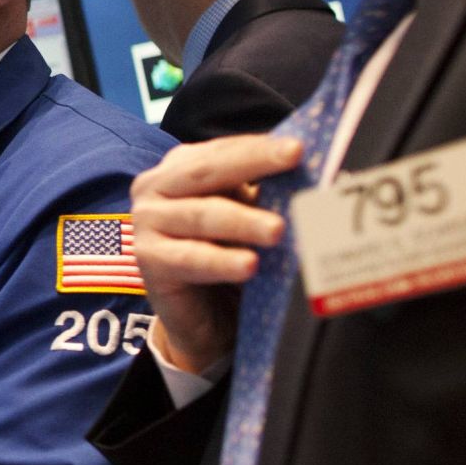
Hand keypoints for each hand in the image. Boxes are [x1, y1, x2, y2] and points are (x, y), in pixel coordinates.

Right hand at [128, 135, 302, 370]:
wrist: (202, 317)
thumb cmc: (227, 256)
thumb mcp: (247, 218)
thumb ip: (267, 194)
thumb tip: (317, 175)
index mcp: (180, 169)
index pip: (222, 150)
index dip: (259, 147)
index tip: (298, 147)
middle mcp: (156, 188)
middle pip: (207, 171)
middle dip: (253, 162)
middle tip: (294, 158)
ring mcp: (147, 223)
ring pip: (201, 215)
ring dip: (243, 221)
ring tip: (278, 230)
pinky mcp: (148, 260)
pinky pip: (189, 258)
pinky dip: (221, 261)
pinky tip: (249, 265)